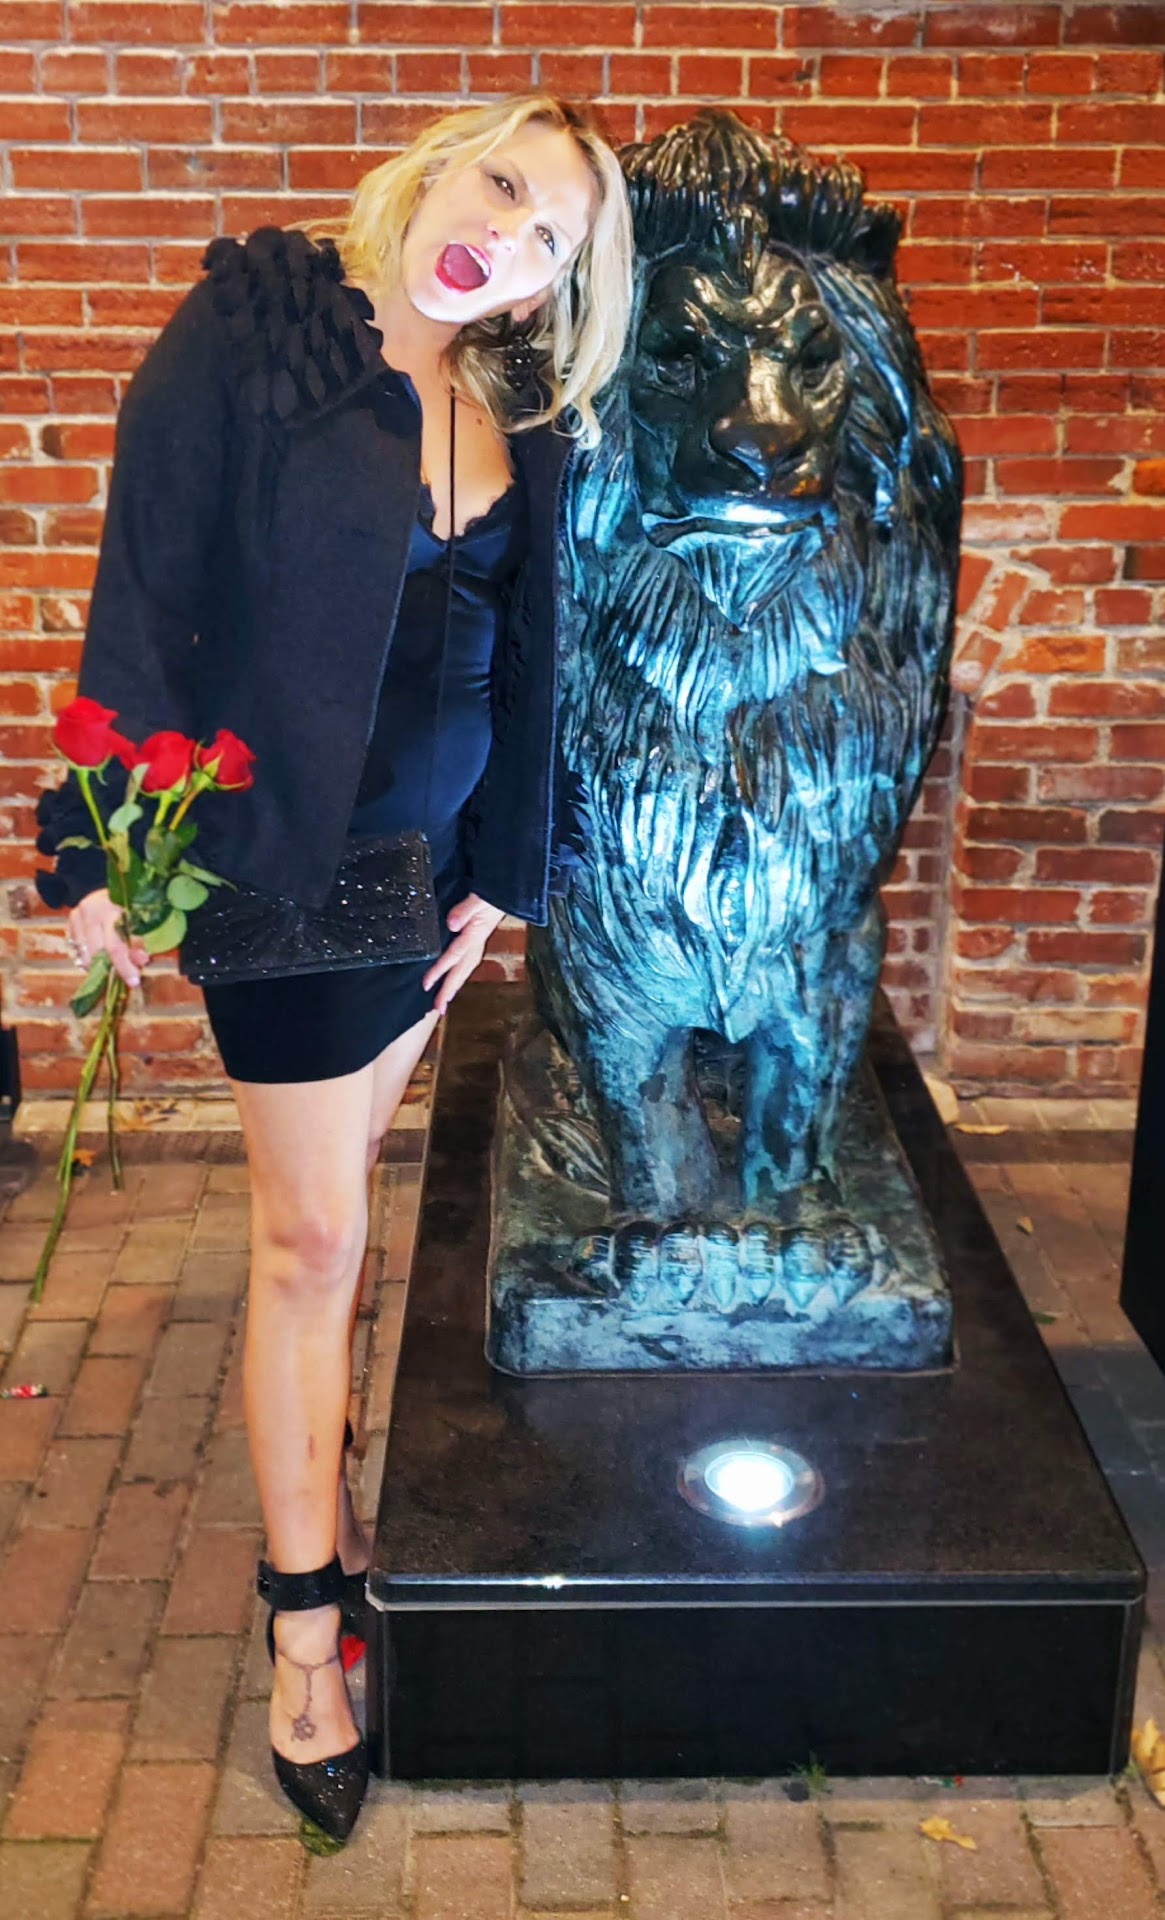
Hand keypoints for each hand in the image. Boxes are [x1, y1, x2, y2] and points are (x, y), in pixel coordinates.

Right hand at [66, 889, 149, 990]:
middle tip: (127, 975)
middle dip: (113, 968)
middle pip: (98, 952)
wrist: (112, 883)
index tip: (134, 981)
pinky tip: (101, 956)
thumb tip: (141, 961)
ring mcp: (78, 914)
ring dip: (100, 966)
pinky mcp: (71, 919)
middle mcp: (92, 910)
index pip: (115, 946)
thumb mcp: (140, 919)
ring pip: (85, 955)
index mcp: (112, 908)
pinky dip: (89, 957)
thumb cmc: (131, 903)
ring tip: (115, 964)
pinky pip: (78, 949)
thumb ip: (140, 940)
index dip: (125, 966)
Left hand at [422, 892, 503, 1015]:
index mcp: (475, 935)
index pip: (454, 956)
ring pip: (465, 970)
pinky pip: (468, 963)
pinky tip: (456, 981)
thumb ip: (465, 910)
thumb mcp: (479, 898)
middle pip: (461, 971)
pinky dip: (461, 976)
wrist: (508, 892)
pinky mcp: (479, 940)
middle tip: (437, 1009)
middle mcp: (477, 943)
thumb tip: (452, 925)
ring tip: (444, 1002)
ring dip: (455, 986)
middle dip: (449, 990)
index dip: (439, 971)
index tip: (426, 985)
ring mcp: (479, 943)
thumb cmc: (492, 894)